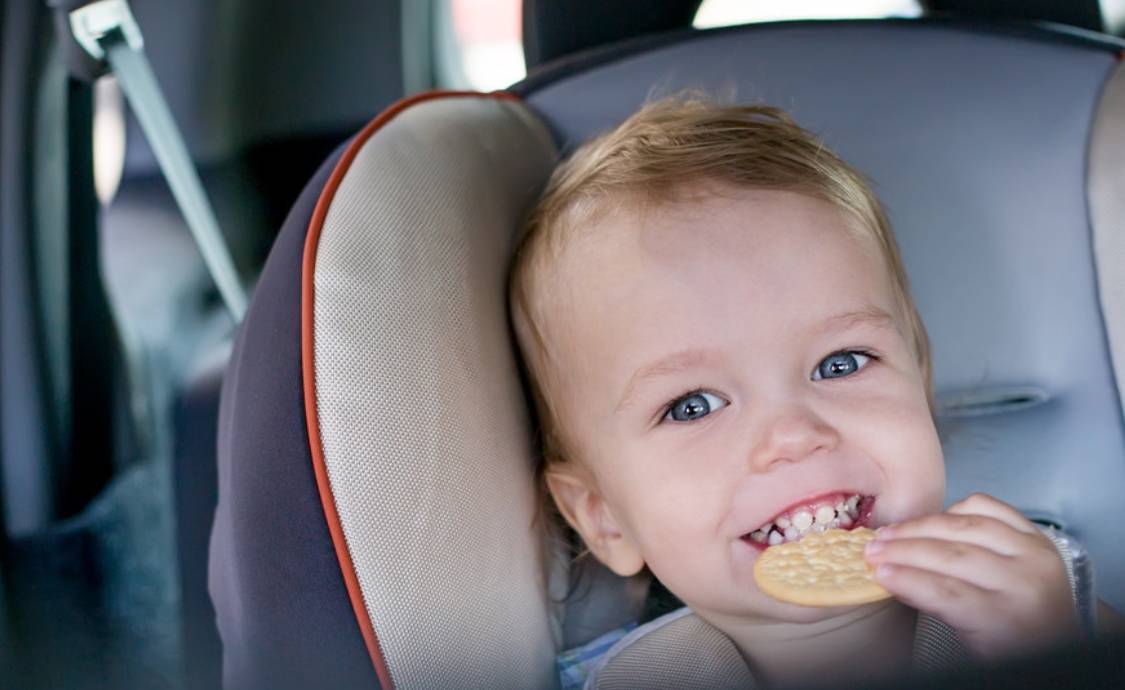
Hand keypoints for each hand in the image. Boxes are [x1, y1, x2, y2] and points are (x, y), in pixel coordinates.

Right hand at [863, 493, 1080, 658]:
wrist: (1062, 639)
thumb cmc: (1010, 647)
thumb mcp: (972, 644)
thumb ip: (935, 607)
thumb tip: (890, 578)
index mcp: (1009, 618)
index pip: (947, 592)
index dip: (906, 579)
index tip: (876, 572)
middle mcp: (1026, 579)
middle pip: (953, 555)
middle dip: (904, 549)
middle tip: (872, 549)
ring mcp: (1033, 551)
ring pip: (966, 525)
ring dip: (920, 526)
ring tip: (890, 532)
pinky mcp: (1035, 533)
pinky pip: (989, 507)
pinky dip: (957, 508)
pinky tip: (933, 520)